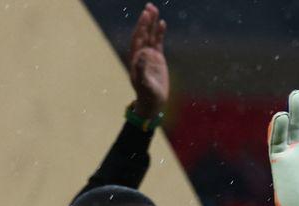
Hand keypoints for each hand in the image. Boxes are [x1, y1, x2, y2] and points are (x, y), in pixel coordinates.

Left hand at [127, 3, 168, 119]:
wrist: (153, 102)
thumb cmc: (146, 95)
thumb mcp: (144, 83)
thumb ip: (142, 70)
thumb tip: (141, 55)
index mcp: (136, 58)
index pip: (138, 39)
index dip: (141, 27)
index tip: (144, 16)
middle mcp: (141, 54)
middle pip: (143, 34)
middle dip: (145, 21)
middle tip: (149, 7)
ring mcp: (149, 56)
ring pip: (151, 35)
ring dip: (152, 23)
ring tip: (154, 9)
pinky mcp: (157, 59)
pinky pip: (158, 42)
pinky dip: (160, 33)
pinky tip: (162, 23)